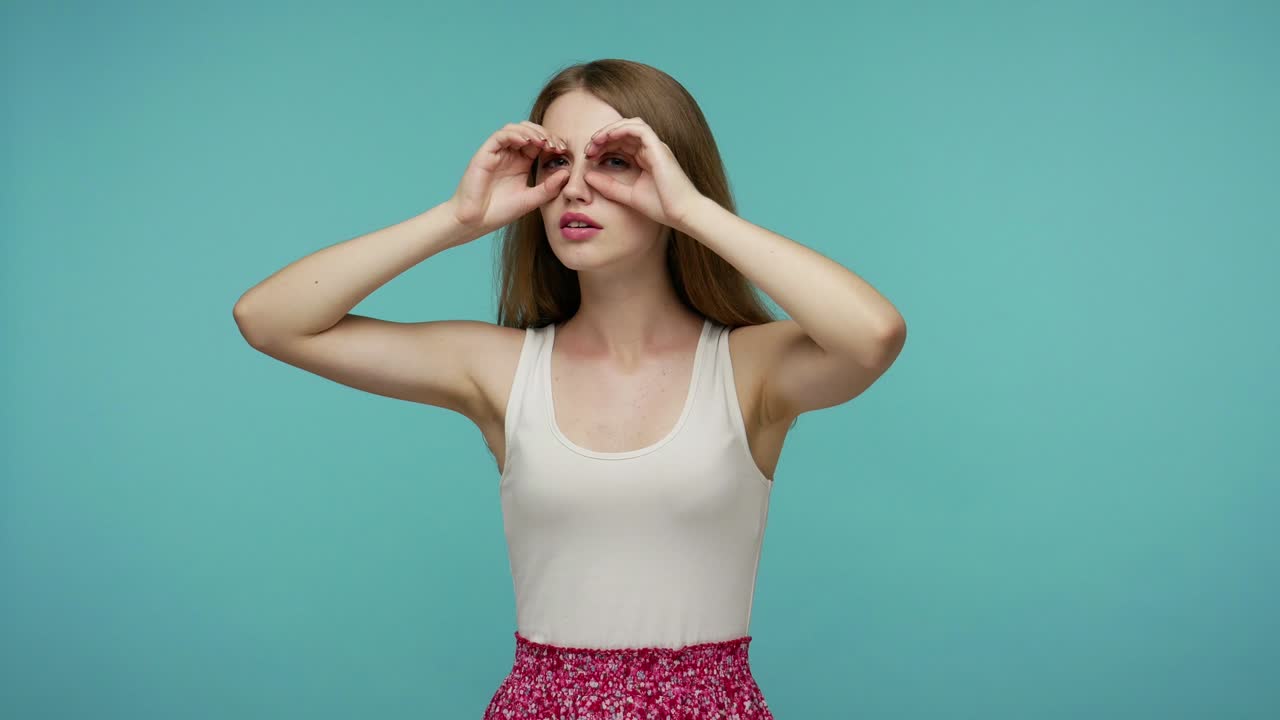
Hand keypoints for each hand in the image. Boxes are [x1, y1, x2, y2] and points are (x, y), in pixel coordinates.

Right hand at [448, 121, 569, 238]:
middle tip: (556, 145)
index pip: (539, 143)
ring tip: (543, 142)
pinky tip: (527, 142)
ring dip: (531, 132)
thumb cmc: (500, 212)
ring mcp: (497, 153)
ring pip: (515, 129)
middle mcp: (510, 155)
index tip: (563, 150)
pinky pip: (500, 136)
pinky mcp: (485, 154)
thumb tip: (567, 172)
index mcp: (521, 163)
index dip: (552, 142)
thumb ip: (548, 188)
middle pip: (528, 131)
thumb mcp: (531, 200)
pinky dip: (514, 135)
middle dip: (545, 134)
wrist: (475, 221)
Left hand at [581, 118, 704, 231]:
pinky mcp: (659, 148)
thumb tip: (587, 176)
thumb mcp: (628, 195)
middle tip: (588, 150)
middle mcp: (651, 149)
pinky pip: (638, 128)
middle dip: (603, 137)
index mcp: (645, 158)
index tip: (588, 157)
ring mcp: (656, 147)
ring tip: (595, 141)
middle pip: (623, 131)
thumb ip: (609, 186)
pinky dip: (621, 129)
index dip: (603, 145)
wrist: (683, 214)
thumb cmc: (662, 207)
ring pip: (630, 125)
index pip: (621, 142)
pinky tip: (607, 138)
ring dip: (610, 130)